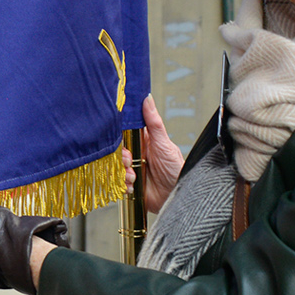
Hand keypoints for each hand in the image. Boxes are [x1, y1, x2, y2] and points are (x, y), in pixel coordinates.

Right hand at [128, 95, 182, 213]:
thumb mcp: (164, 143)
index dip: (120, 136)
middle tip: (130, 161)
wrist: (178, 195)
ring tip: (134, 176)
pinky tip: (134, 185)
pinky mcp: (131, 185)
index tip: (121, 140)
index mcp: (144, 142)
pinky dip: (124, 184)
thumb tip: (147, 98)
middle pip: (118, 151)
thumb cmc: (175, 168)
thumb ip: (153, 122)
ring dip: (123, 172)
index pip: (125, 133)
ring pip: (116, 167)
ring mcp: (133, 170)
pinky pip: (118, 183)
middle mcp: (137, 155)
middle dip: (122, 157)